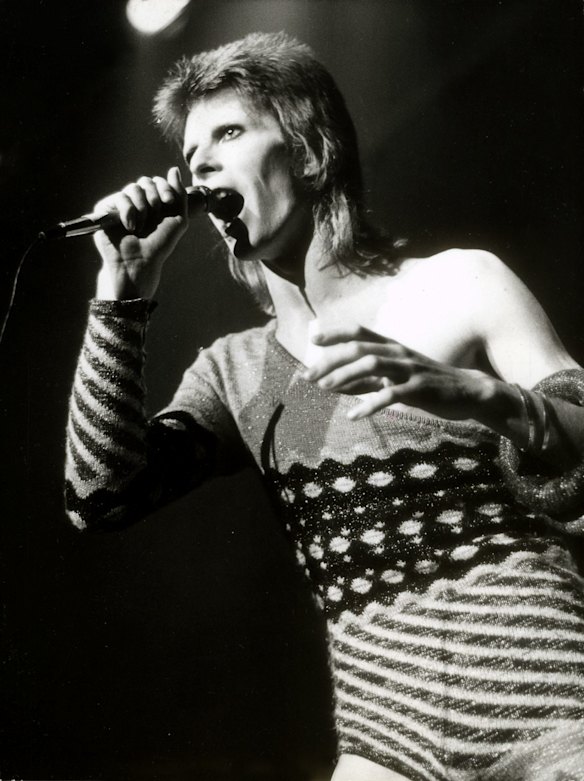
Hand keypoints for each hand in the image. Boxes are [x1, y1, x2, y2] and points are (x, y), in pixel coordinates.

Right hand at [94, 166, 188, 299]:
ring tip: (141, 227)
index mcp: (152, 202)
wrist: (140, 261)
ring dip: (142, 209)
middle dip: (154, 199)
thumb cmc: (159, 244)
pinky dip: (128, 212)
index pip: (157, 181)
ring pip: (134, 188)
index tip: (169, 202)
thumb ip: (179, 194)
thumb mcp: (178, 219)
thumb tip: (173, 169)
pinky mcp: (106, 209)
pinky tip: (129, 227)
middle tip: (154, 219)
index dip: (165, 188)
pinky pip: (120, 197)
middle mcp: (136, 201)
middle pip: (146, 181)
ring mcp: (121, 205)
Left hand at [302, 324, 493, 421]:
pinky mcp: (419, 389)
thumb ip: (365, 380)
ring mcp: (409, 369)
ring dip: (345, 376)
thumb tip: (332, 383)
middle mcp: (398, 353)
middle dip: (331, 361)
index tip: (313, 339)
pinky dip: (370, 404)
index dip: (335, 333)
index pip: (359, 332)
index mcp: (392, 347)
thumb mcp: (394, 378)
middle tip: (309, 375)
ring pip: (372, 365)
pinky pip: (390, 395)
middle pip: (359, 349)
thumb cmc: (426, 384)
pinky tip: (354, 415)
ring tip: (325, 388)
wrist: (468, 392)